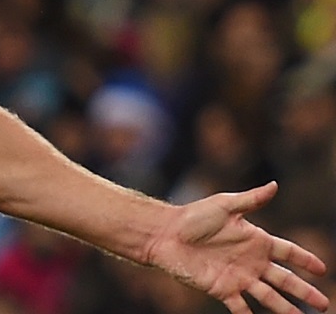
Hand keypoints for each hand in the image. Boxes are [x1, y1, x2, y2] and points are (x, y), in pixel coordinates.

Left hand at [146, 181, 328, 313]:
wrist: (165, 234)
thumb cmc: (193, 216)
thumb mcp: (224, 205)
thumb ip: (251, 199)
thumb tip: (275, 185)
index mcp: (255, 240)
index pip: (288, 251)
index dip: (305, 260)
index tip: (322, 269)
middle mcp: (251, 261)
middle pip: (285, 279)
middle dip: (305, 292)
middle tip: (324, 304)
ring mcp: (238, 277)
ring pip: (269, 297)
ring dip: (286, 309)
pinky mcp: (222, 289)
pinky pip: (240, 308)